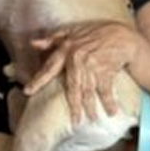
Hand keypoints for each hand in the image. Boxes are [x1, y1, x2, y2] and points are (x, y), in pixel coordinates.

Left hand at [24, 21, 140, 120]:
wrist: (122, 34)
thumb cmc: (97, 33)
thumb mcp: (73, 31)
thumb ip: (53, 38)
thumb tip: (33, 43)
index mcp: (67, 49)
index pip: (49, 68)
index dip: (38, 80)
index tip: (28, 91)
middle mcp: (77, 57)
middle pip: (72, 87)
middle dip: (74, 105)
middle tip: (74, 120)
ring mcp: (91, 64)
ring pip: (88, 91)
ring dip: (90, 107)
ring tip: (92, 119)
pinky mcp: (106, 68)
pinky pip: (105, 89)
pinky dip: (109, 101)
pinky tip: (111, 112)